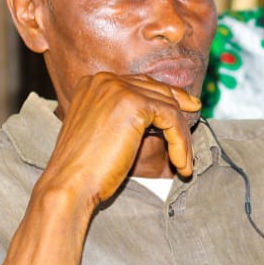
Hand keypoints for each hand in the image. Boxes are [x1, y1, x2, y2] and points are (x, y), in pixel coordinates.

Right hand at [39, 72, 200, 208]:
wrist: (70, 184)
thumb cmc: (87, 167)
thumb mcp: (106, 131)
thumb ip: (127, 115)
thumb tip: (164, 111)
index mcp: (95, 83)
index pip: (141, 83)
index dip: (168, 97)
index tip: (187, 109)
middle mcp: (105, 80)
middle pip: (158, 91)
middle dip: (180, 114)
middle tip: (193, 134)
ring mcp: (119, 89)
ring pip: (169, 106)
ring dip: (181, 137)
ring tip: (185, 163)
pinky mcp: (134, 104)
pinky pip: (172, 119)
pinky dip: (181, 143)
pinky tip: (181, 164)